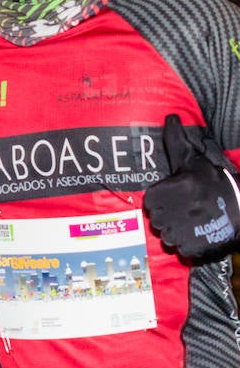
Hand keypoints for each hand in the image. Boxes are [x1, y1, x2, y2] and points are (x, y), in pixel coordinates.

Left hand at [144, 114, 239, 259]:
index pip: (150, 201)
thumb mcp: (195, 161)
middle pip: (157, 219)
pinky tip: (200, 233)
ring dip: (177, 230)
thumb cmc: (217, 183)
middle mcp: (179, 211)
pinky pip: (180, 249)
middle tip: (188, 208)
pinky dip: (188, 244)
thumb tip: (169, 118)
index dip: (162, 200)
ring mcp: (186, 232)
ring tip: (194, 221)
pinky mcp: (194, 249)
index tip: (177, 197)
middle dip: (168, 215)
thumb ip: (176, 142)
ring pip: (166, 236)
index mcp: (176, 189)